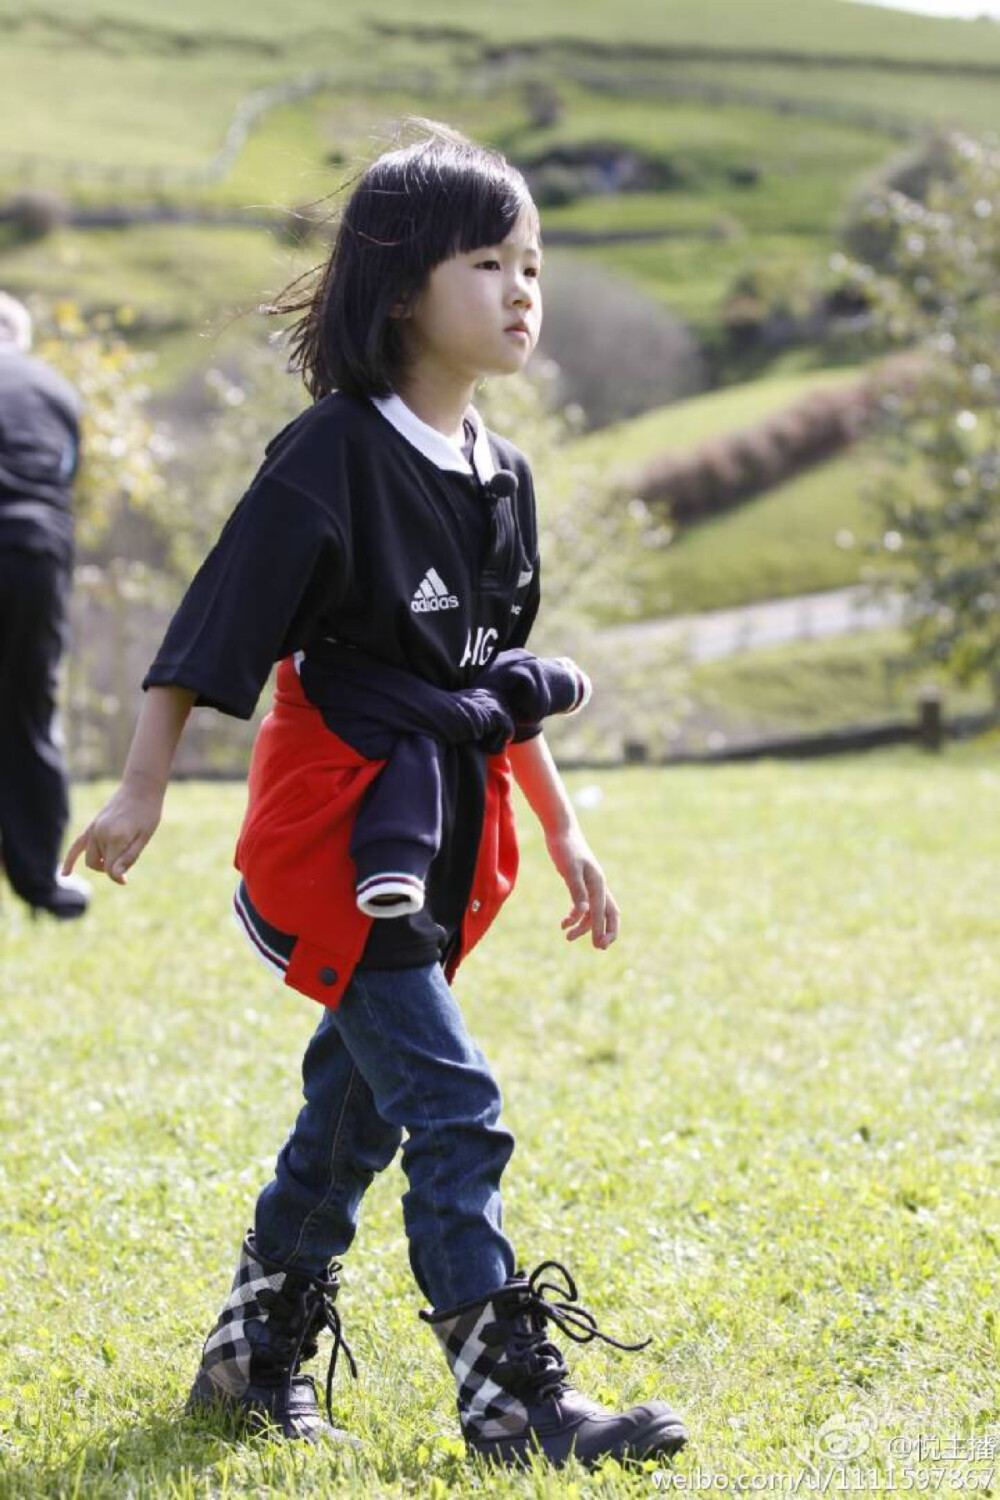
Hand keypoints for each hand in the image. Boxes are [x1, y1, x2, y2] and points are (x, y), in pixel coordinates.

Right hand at [62, 778, 162, 885]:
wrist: (140, 788)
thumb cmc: (148, 813)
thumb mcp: (144, 837)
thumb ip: (129, 858)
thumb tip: (117, 878)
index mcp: (116, 837)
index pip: (110, 869)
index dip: (118, 877)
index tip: (126, 880)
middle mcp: (101, 833)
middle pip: (101, 865)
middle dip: (112, 868)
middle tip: (129, 856)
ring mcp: (94, 829)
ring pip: (92, 858)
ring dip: (102, 863)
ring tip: (119, 853)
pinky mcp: (92, 826)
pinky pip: (76, 845)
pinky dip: (70, 860)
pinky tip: (65, 874)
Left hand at [545, 827, 619, 949]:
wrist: (560, 830)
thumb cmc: (565, 848)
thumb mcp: (569, 869)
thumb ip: (577, 890)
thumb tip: (584, 911)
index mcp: (598, 882)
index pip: (601, 911)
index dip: (600, 929)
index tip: (597, 945)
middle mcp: (598, 885)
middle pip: (609, 913)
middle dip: (605, 931)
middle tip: (599, 947)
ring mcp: (590, 884)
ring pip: (594, 912)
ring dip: (583, 926)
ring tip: (567, 937)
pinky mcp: (581, 883)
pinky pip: (583, 905)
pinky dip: (576, 916)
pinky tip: (563, 923)